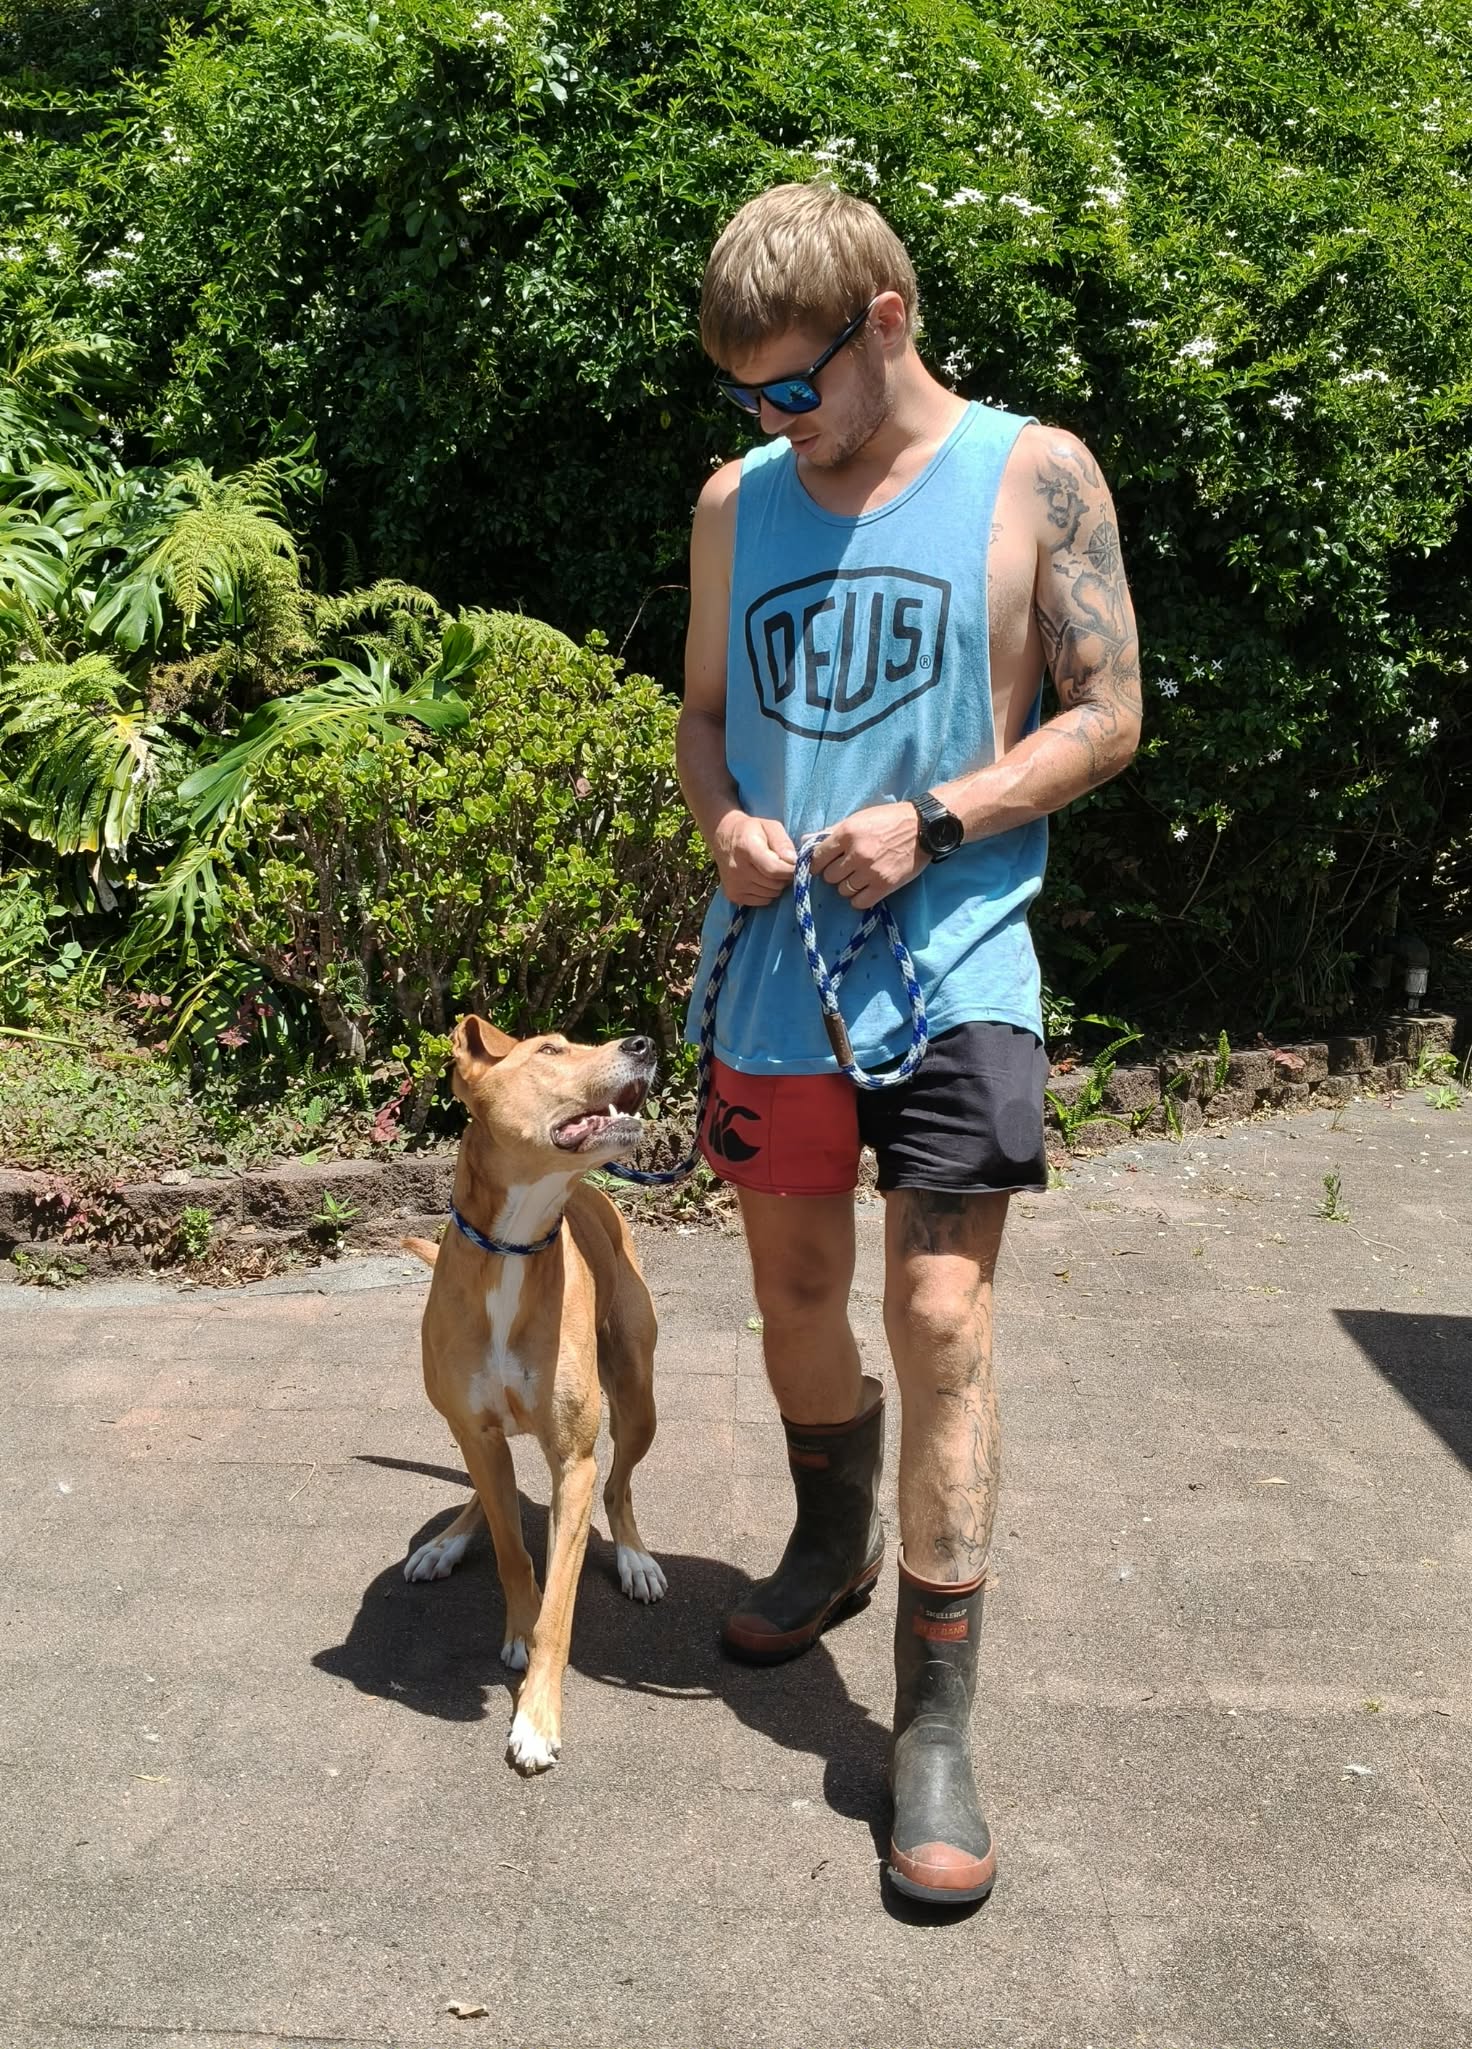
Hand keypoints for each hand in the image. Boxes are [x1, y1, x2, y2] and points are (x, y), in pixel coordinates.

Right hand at [713, 811, 797, 905]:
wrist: (723, 837)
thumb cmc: (750, 830)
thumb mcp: (769, 826)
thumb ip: (783, 842)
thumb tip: (794, 861)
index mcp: (746, 848)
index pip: (774, 869)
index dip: (790, 869)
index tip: (795, 864)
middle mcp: (737, 869)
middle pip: (774, 883)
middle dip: (785, 876)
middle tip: (783, 866)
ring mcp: (734, 885)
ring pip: (771, 894)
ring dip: (777, 885)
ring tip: (771, 871)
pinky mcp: (734, 896)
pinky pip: (763, 901)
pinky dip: (768, 893)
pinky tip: (762, 880)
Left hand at [809, 802, 926, 910]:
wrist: (923, 828)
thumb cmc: (888, 820)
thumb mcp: (857, 819)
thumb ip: (830, 831)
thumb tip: (804, 840)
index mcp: (847, 834)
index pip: (817, 858)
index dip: (817, 863)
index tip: (823, 864)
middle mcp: (857, 853)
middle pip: (829, 876)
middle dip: (834, 874)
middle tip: (845, 869)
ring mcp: (871, 871)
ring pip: (843, 890)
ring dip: (847, 886)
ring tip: (857, 877)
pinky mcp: (885, 885)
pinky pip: (859, 902)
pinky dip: (858, 898)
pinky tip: (864, 889)